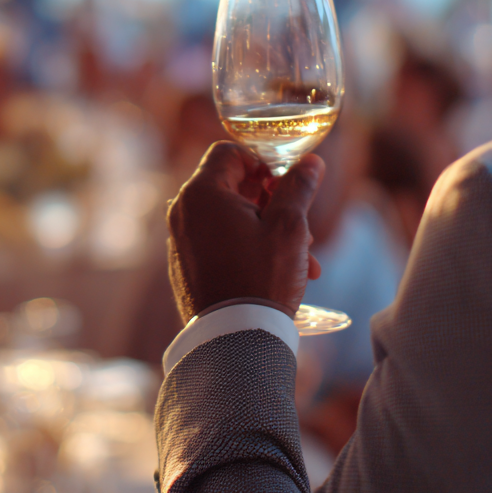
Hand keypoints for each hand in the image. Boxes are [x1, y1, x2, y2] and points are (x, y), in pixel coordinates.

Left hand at [166, 142, 324, 321]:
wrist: (234, 341)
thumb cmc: (261, 280)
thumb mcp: (289, 227)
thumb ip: (298, 187)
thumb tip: (310, 161)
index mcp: (201, 193)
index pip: (230, 152)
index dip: (263, 161)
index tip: (285, 185)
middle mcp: (182, 212)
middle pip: (231, 185)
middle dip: (272, 201)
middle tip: (302, 225)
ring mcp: (180, 241)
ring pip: (229, 217)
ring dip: (267, 228)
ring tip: (302, 258)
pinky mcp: (185, 266)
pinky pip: (219, 242)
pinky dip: (247, 247)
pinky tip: (279, 271)